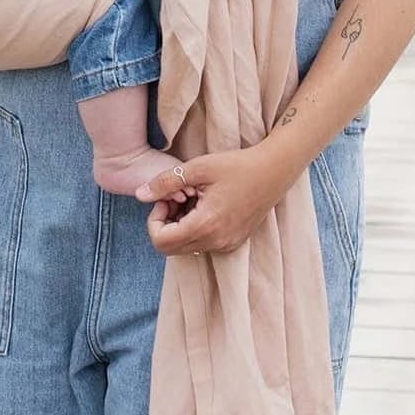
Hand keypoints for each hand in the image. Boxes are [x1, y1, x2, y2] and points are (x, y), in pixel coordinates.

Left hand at [137, 145, 294, 257]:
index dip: (154, 220)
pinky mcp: (234, 242)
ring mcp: (226, 245)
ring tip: (192, 199)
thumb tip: (139, 194)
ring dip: (180, 226)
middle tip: (176, 198)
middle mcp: (216, 242)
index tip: (166, 198)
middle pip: (170, 248)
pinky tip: (205, 205)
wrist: (275, 170)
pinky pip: (203, 244)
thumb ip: (165, 183)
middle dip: (165, 224)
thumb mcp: (197, 168)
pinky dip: (196, 228)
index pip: (161, 241)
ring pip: (186, 247)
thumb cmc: (238, 165)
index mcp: (205, 225)